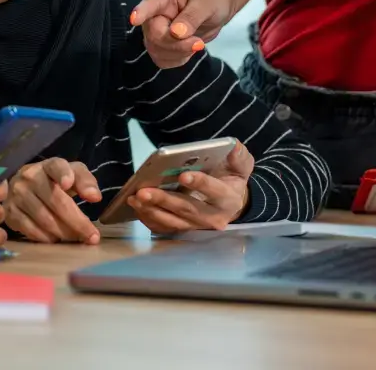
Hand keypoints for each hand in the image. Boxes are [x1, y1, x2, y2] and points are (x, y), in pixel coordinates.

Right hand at [5, 158, 101, 244]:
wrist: (24, 187)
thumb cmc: (54, 182)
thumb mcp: (72, 175)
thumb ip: (86, 181)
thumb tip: (95, 197)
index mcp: (47, 165)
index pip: (56, 167)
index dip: (63, 174)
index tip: (68, 184)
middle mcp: (29, 177)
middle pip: (56, 201)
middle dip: (77, 222)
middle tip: (92, 237)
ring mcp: (16, 194)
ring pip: (45, 219)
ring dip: (65, 233)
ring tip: (76, 239)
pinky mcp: (9, 212)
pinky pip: (31, 231)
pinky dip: (47, 238)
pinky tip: (56, 239)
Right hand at [129, 0, 232, 68]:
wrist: (212, 10)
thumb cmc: (209, 0)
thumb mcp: (207, 4)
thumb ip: (192, 16)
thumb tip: (176, 32)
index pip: (150, 3)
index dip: (141, 11)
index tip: (135, 19)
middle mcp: (153, 13)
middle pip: (154, 35)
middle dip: (177, 43)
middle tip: (199, 43)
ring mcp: (152, 31)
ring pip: (156, 50)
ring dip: (180, 52)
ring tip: (197, 43)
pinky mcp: (157, 46)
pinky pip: (162, 60)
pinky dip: (178, 59)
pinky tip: (188, 49)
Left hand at [129, 143, 254, 233]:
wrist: (231, 202)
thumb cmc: (231, 178)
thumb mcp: (240, 164)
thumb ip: (238, 155)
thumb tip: (230, 145)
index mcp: (228, 199)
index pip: (214, 191)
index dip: (199, 183)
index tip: (182, 175)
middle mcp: (213, 217)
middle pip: (187, 209)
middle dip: (164, 200)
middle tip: (144, 191)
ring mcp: (197, 226)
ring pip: (173, 221)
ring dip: (152, 210)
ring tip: (135, 199)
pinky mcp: (184, 229)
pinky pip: (164, 228)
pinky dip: (149, 218)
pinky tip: (136, 207)